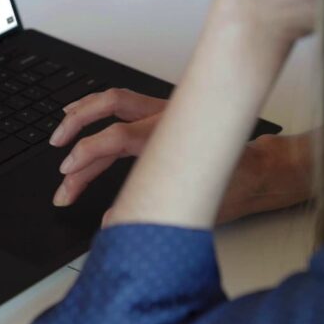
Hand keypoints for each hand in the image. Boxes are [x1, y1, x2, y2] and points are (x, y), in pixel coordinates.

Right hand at [51, 89, 313, 225]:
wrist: (265, 168)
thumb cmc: (238, 185)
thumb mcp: (197, 208)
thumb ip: (150, 215)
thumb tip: (113, 225)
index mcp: (173, 138)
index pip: (118, 139)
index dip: (87, 156)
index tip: (68, 175)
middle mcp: (167, 118)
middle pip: (110, 111)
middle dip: (76, 132)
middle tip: (58, 159)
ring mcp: (164, 110)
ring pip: (115, 98)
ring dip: (83, 112)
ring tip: (60, 130)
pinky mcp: (164, 112)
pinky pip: (124, 100)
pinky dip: (99, 107)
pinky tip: (85, 115)